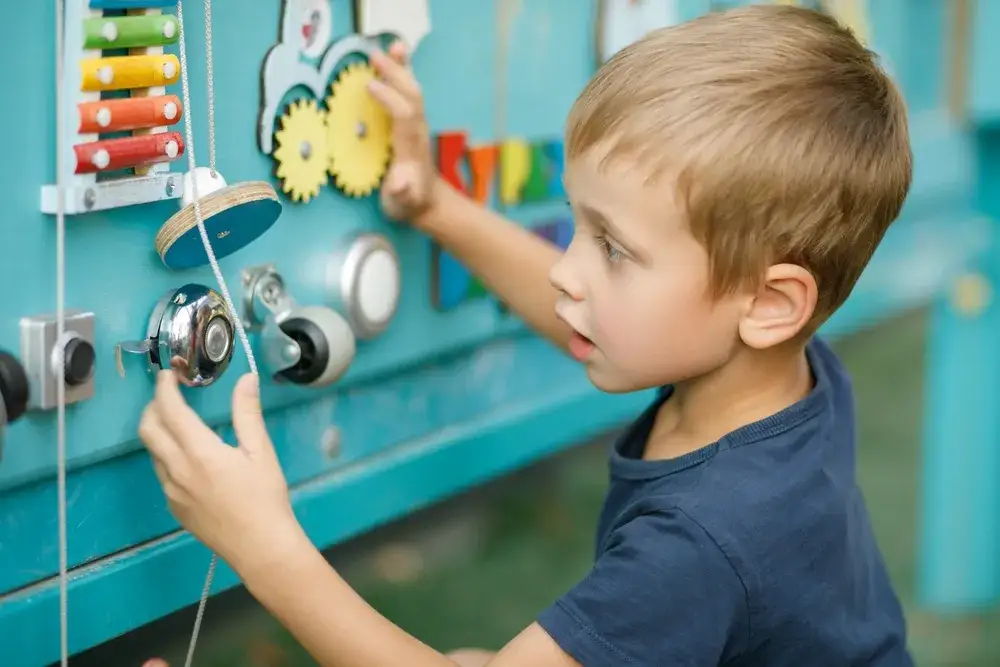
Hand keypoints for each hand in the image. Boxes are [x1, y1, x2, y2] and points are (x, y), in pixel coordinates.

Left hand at [138, 371, 303, 576]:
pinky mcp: (174, 507)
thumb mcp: (260, 452)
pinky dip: (168, 455)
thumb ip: (247, 413)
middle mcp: (177, 470)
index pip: (170, 410)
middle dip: (153, 406)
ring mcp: (172, 491)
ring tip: (180, 423)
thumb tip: (245, 380)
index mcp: (199, 452)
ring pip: (153, 452)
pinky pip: (162, 473)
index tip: (170, 374)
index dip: (165, 387)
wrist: (260, 547)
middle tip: (169, 395)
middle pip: (148, 429)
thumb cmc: (265, 498)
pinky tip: (190, 458)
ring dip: (159, 431)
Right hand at [368, 41, 439, 224]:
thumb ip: (402, 193)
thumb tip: (401, 184)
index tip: (370, 86)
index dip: (389, 100)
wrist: (429, 203)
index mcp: (410, 148)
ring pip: (413, 91)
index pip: (404, 116)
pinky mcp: (412, 122)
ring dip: (403, 68)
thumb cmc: (410, 203)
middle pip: (411, 96)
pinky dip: (404, 73)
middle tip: (374, 56)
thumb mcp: (403, 203)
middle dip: (395, 75)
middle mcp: (416, 131)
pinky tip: (397, 56)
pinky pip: (409, 93)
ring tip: (394, 46)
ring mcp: (416, 125)